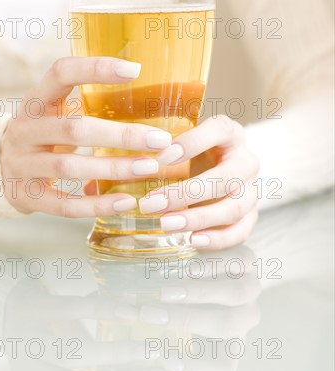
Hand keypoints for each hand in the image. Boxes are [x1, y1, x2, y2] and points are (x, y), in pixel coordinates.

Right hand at [1, 57, 171, 216]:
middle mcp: (23, 129)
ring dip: (112, 168)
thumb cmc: (46, 131)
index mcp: (35, 100)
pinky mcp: (25, 195)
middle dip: (120, 135)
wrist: (2, 167)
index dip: (94, 69)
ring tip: (149, 168)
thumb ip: (89, 100)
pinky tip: (126, 201)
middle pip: (73, 128)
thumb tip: (150, 92)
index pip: (60, 74)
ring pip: (68, 167)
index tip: (134, 70)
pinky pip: (64, 204)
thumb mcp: (56, 109)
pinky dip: (96, 204)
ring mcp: (20, 164)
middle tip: (159, 140)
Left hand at [139, 115, 259, 249]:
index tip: (160, 157)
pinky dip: (217, 239)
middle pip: (226, 178)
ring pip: (233, 208)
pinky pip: (240, 231)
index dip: (193, 143)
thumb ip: (160, 147)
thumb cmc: (194, 151)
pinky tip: (192, 240)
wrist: (220, 166)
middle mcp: (246, 160)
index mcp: (230, 133)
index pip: (219, 130)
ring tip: (165, 224)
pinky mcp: (250, 215)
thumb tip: (120, 172)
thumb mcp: (181, 140)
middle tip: (152, 203)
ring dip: (198, 218)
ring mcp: (251, 189)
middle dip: (186, 193)